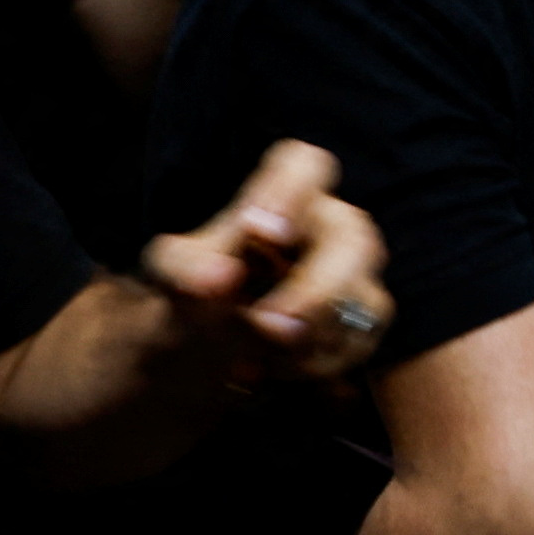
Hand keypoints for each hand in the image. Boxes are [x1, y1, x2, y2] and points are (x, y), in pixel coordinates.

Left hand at [134, 138, 390, 385]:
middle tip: (269, 324)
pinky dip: (313, 364)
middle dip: (317, 289)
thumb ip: (185, 272)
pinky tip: (269, 369)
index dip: (293, 190)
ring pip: (366, 297)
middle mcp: (322, 232)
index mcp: (275, 203)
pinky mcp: (354, 325)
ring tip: (250, 356)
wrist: (190, 354)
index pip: (305, 165)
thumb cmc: (185, 294)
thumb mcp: (167, 279)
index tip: (257, 229)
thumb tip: (221, 277)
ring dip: (310, 336)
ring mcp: (347, 279)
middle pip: (354, 239)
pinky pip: (358, 342)